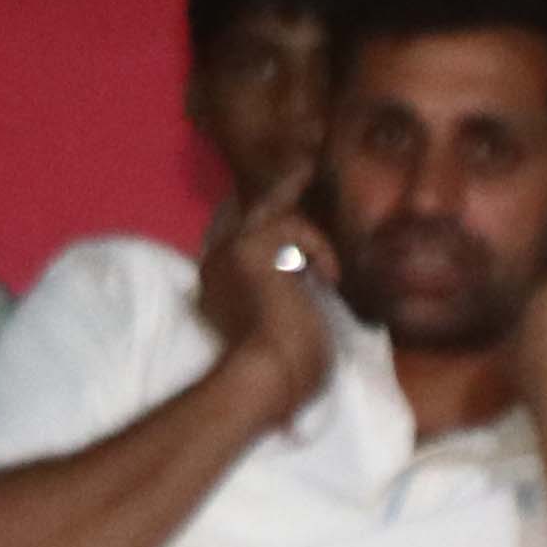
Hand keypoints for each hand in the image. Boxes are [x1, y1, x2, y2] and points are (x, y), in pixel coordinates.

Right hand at [194, 167, 338, 413]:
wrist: (267, 378)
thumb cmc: (285, 369)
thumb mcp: (286, 322)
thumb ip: (286, 291)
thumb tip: (310, 275)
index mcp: (221, 279)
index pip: (240, 233)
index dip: (268, 218)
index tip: (290, 198)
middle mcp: (218, 260)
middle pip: (252, 212)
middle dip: (282, 190)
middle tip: (305, 167)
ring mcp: (230, 251)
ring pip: (276, 216)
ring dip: (312, 242)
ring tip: (329, 277)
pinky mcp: (248, 248)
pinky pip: (293, 226)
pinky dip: (317, 249)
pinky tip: (327, 279)